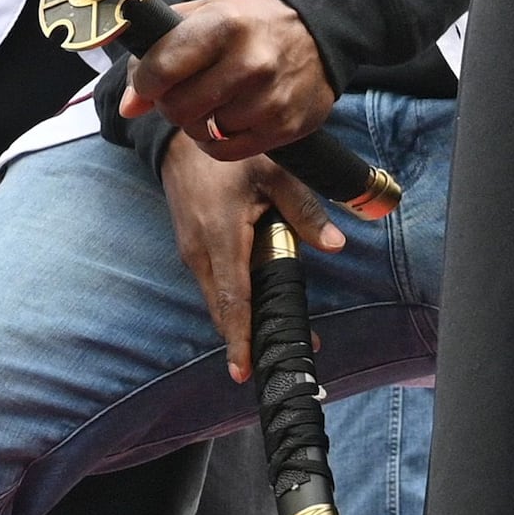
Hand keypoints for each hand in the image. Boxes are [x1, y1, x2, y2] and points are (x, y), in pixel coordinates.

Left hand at [123, 0, 339, 160]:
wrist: (318, 31)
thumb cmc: (250, 22)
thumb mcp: (203, 15)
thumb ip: (157, 51)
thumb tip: (128, 106)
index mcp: (224, 25)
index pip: (160, 69)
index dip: (145, 82)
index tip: (150, 81)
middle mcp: (250, 63)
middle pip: (177, 108)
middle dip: (171, 103)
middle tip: (186, 90)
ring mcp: (269, 99)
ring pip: (201, 132)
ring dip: (199, 121)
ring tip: (215, 99)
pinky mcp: (283, 127)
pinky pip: (226, 150)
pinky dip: (218, 140)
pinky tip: (229, 118)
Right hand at [160, 134, 349, 380]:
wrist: (177, 143)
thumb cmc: (227, 157)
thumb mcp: (273, 173)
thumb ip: (304, 210)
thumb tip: (336, 244)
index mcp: (221, 238)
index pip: (232, 299)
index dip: (240, 338)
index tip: (244, 371)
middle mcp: (200, 254)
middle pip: (223, 310)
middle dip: (249, 339)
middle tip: (285, 357)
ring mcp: (191, 255)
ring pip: (217, 300)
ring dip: (242, 323)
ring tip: (279, 335)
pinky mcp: (191, 252)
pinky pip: (213, 286)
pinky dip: (233, 303)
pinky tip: (257, 306)